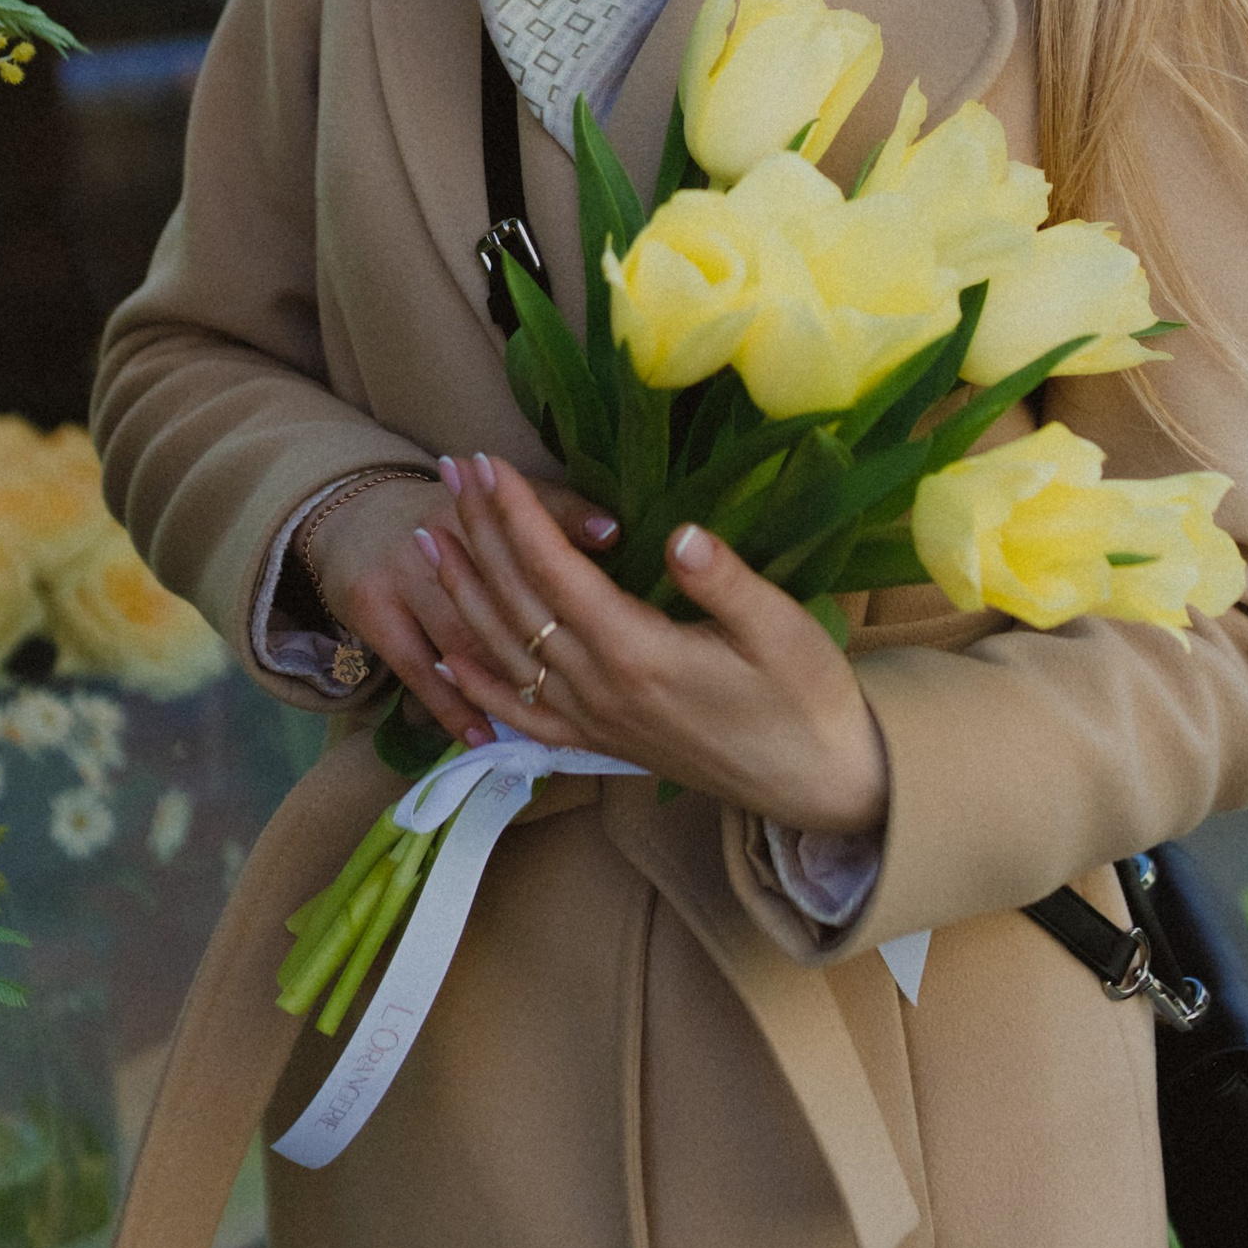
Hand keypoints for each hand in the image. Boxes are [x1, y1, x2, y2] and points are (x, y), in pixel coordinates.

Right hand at [300, 462, 620, 747]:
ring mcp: (402, 574)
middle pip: (496, 581)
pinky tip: (481, 735)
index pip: (528, 514)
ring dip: (504, 676)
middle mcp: (436, 529)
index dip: (569, 527)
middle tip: (594, 661)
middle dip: (543, 626)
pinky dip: (452, 704)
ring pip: (462, 633)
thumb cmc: (447, 515)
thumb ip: (557, 511)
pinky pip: (417, 670)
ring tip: (553, 715)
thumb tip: (612, 533)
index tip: (613, 543)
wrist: (355, 516)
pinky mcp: (375, 611)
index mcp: (475, 498)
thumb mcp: (495, 498)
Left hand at [425, 450, 889, 838]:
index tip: (488, 464)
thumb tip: (679, 533)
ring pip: (503, 653)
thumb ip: (725, 583)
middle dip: (478, 532)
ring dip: (462, 591)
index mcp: (639, 654)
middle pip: (517, 602)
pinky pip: (517, 714)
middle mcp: (599, 689)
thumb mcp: (782, 629)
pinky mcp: (598, 743)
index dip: (518, 515)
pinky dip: (473, 683)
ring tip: (431, 536)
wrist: (817, 783)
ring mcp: (592, 721)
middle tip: (449, 471)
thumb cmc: (806, 696)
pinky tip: (443, 657)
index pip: (556, 572)